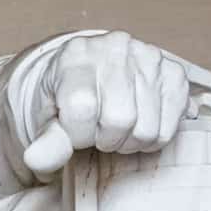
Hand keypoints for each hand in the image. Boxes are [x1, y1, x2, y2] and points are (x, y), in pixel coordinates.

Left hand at [21, 30, 210, 175]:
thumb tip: (36, 161)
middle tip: (97, 131)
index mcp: (76, 54)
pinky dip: (152, 137)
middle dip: (105, 138)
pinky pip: (169, 128)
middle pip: (120, 120)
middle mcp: (116, 48)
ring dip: (129, 141)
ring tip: (116, 128)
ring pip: (146, 129)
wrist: (89, 74)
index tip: (73, 131)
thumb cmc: (65, 96)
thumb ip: (47, 140)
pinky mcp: (174, 73)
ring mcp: (149, 57)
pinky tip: (137, 123)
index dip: (77, 134)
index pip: (82, 109)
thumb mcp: (47, 116)